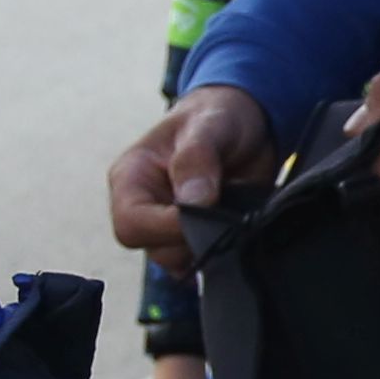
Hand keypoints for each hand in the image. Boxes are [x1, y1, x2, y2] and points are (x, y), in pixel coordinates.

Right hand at [112, 84, 275, 259]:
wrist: (248, 121)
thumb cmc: (218, 114)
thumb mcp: (209, 125)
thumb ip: (196, 159)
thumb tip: (193, 202)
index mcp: (132, 177)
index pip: (131, 223)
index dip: (167, 226)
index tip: (207, 210)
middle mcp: (145, 206)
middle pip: (154, 249)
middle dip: (193, 238)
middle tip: (226, 212)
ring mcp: (170, 226)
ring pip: (179, 262)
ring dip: (210, 246)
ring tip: (234, 214)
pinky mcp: (197, 236)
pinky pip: (201, 263)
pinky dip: (221, 253)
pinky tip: (237, 230)